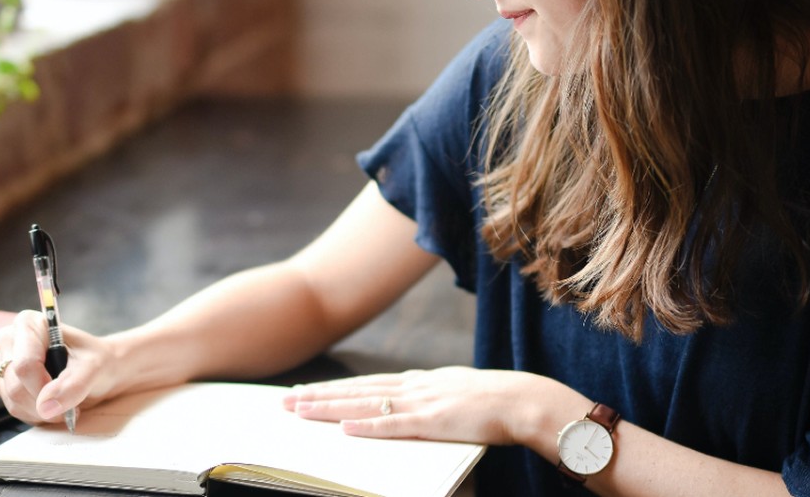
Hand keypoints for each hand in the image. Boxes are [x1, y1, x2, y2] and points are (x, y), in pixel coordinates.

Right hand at [0, 311, 118, 424]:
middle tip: (71, 402)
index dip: (43, 387)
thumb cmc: (96, 360)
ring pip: (14, 401)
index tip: (66, 395)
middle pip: (16, 386)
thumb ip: (73, 384)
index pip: (25, 364)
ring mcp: (5, 363)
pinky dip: (37, 414)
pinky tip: (53, 404)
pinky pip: (15, 409)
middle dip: (45, 403)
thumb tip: (46, 406)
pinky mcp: (6, 384)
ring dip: (43, 411)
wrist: (98, 370)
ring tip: (65, 402)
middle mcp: (11, 340)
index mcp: (29, 324)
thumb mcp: (94, 367)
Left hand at [282, 366, 550, 445]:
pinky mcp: (433, 422)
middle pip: (356, 390)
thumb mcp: (455, 393)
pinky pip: (393, 425)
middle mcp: (414, 387)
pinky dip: (366, 426)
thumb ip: (431, 399)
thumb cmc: (496, 402)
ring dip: (330, 407)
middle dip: (319, 395)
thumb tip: (411, 406)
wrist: (524, 400)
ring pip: (365, 403)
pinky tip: (343, 427)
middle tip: (285, 401)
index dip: (335, 388)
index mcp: (420, 381)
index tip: (307, 391)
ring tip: (300, 410)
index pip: (367, 383)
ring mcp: (421, 403)